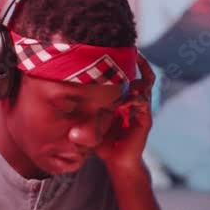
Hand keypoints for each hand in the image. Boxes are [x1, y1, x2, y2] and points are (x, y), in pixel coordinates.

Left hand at [95, 53, 155, 172]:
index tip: (116, 47)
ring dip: (139, 73)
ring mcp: (143, 110)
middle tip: (129, 48)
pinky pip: (143, 103)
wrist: (118, 162)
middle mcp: (138, 101)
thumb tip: (64, 90)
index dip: (128, 60)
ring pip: (146, 84)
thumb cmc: (105, 141)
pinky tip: (125, 92)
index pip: (132, 73)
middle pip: (144, 74)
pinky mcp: (144, 121)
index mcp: (127, 98)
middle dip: (138, 61)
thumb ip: (86, 107)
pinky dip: (135, 96)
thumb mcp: (94, 119)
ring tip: (130, 63)